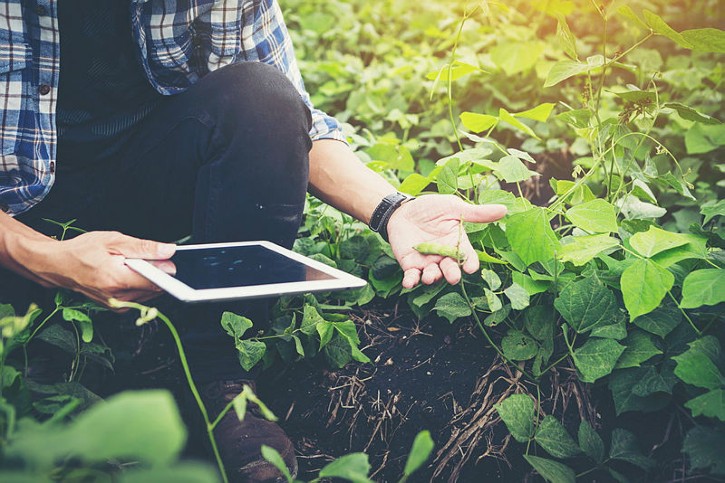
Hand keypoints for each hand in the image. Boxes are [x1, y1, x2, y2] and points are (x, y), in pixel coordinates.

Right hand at [22, 231, 175, 305]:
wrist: (58, 265)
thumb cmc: (82, 250)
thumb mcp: (114, 240)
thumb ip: (144, 248)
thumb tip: (169, 251)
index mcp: (117, 279)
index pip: (155, 281)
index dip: (166, 270)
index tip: (170, 260)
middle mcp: (118, 297)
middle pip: (154, 287)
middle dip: (156, 272)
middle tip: (142, 258)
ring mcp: (117, 305)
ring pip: (149, 293)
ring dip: (147, 278)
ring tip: (130, 265)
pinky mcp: (117, 307)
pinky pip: (139, 297)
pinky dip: (139, 285)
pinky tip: (127, 274)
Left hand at [386, 195, 506, 287]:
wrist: (402, 211)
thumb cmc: (430, 208)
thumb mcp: (452, 207)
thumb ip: (476, 213)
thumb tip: (504, 209)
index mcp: (457, 243)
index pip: (467, 256)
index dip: (470, 263)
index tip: (471, 268)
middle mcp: (444, 256)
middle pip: (451, 269)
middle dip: (452, 274)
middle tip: (453, 277)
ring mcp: (427, 262)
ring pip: (433, 275)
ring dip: (432, 278)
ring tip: (430, 276)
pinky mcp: (410, 265)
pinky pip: (412, 277)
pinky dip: (411, 281)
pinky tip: (409, 282)